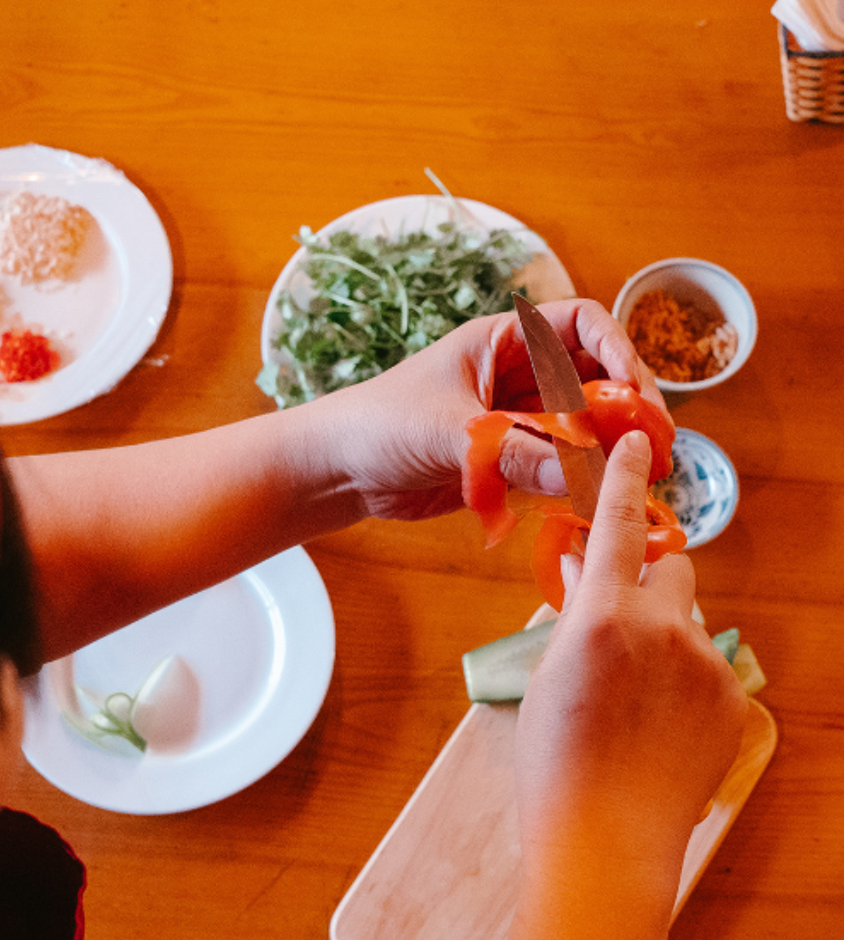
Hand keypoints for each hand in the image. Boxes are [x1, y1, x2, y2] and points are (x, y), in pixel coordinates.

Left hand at [314, 298, 665, 521]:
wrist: (335, 470)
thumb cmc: (377, 425)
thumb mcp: (449, 432)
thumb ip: (515, 451)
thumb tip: (585, 473)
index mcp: (501, 342)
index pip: (580, 325)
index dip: (618, 350)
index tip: (637, 392)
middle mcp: (516, 375)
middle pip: (595, 378)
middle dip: (629, 407)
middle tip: (655, 446)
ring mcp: (515, 418)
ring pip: (584, 425)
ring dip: (612, 447)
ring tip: (641, 477)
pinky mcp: (508, 460)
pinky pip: (561, 465)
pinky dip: (584, 479)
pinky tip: (602, 499)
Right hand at [510, 431, 744, 938]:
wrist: (605, 834)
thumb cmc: (554, 759)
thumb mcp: (546, 675)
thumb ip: (573, 617)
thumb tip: (585, 576)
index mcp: (601, 615)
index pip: (617, 524)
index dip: (624, 478)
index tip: (635, 444)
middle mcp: (661, 627)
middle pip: (671, 567)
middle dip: (648, 580)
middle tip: (619, 621)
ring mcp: (704, 663)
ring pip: (689, 620)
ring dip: (664, 635)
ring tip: (631, 694)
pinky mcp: (732, 699)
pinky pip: (708, 667)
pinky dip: (684, 682)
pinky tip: (656, 726)